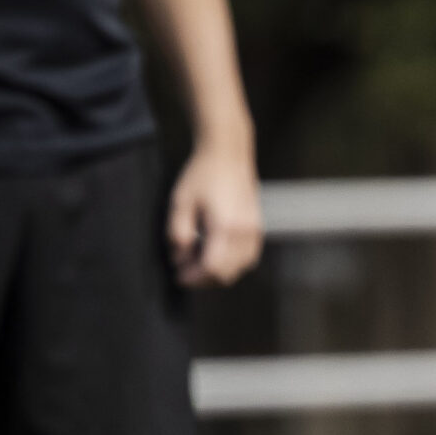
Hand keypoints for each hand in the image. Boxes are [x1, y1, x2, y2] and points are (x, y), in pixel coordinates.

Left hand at [166, 141, 260, 286]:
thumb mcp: (180, 202)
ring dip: (219, 272)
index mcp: (224, 228)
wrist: (228, 155)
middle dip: (204, 278)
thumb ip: (178, 233)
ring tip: (198, 262)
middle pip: (227, 273)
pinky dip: (232, 263)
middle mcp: (244, 233)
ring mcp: (254, 232)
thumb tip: (179, 257)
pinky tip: (216, 254)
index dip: (193, 278)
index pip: (212, 268)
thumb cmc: (202, 175)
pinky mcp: (257, 228)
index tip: (178, 277)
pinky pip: (248, 257)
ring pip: (240, 268)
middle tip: (185, 271)